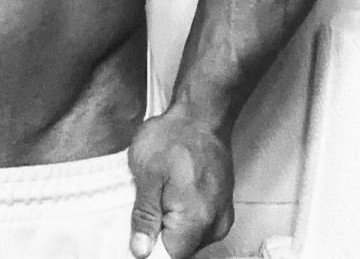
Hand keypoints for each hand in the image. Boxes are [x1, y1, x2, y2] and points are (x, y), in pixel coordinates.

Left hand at [127, 104, 234, 258]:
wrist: (201, 114)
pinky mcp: (222, 207)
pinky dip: (184, 217)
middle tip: (145, 206)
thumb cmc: (174, 136)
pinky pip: (200, 225)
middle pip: (181, 250)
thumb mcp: (147, 172)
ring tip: (159, 196)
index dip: (148, 248)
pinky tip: (172, 195)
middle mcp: (214, 225)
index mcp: (196, 221)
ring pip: (190, 239)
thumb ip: (144, 215)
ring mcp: (222, 217)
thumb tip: (140, 251)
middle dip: (160, 236)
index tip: (137, 230)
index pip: (169, 258)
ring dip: (172, 225)